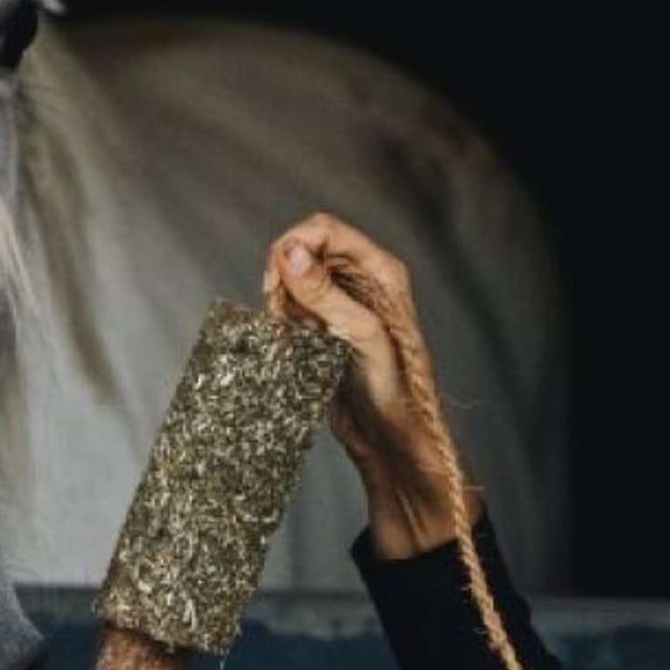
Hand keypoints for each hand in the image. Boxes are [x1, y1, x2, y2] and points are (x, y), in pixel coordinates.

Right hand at [262, 213, 474, 560]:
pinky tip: (291, 342)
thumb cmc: (393, 392)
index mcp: (381, 271)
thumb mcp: (361, 336)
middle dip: (283, 274)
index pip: (324, 230)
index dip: (292, 246)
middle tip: (278, 309)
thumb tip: (290, 253)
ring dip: (282, 299)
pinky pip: (292, 306)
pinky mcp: (326, 327)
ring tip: (291, 332)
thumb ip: (325, 293)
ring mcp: (343, 303)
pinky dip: (283, 319)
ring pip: (293, 277)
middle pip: (304, 249)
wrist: (391, 439)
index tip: (276, 282)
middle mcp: (363, 280)